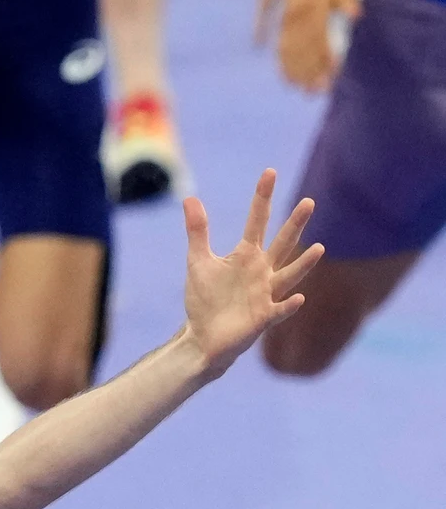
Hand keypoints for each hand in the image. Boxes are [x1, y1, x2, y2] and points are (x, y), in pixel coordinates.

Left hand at [180, 169, 322, 375]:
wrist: (203, 337)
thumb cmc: (205, 299)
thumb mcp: (198, 261)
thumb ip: (198, 231)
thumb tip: (191, 198)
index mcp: (246, 256)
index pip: (257, 221)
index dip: (262, 198)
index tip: (269, 172)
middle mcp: (261, 271)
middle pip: (281, 243)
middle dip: (294, 224)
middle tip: (308, 201)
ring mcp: (265, 294)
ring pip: (289, 276)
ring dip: (303, 264)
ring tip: (318, 248)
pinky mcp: (263, 317)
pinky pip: (280, 310)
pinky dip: (289, 305)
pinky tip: (299, 298)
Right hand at [277, 0, 359, 92]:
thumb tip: (356, 15)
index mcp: (313, 8)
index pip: (319, 40)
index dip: (324, 61)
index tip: (329, 78)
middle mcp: (298, 17)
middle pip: (304, 51)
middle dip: (310, 74)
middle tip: (316, 93)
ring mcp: (289, 21)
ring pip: (291, 52)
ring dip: (296, 73)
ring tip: (302, 90)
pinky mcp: (284, 23)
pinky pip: (282, 47)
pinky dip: (284, 64)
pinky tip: (287, 77)